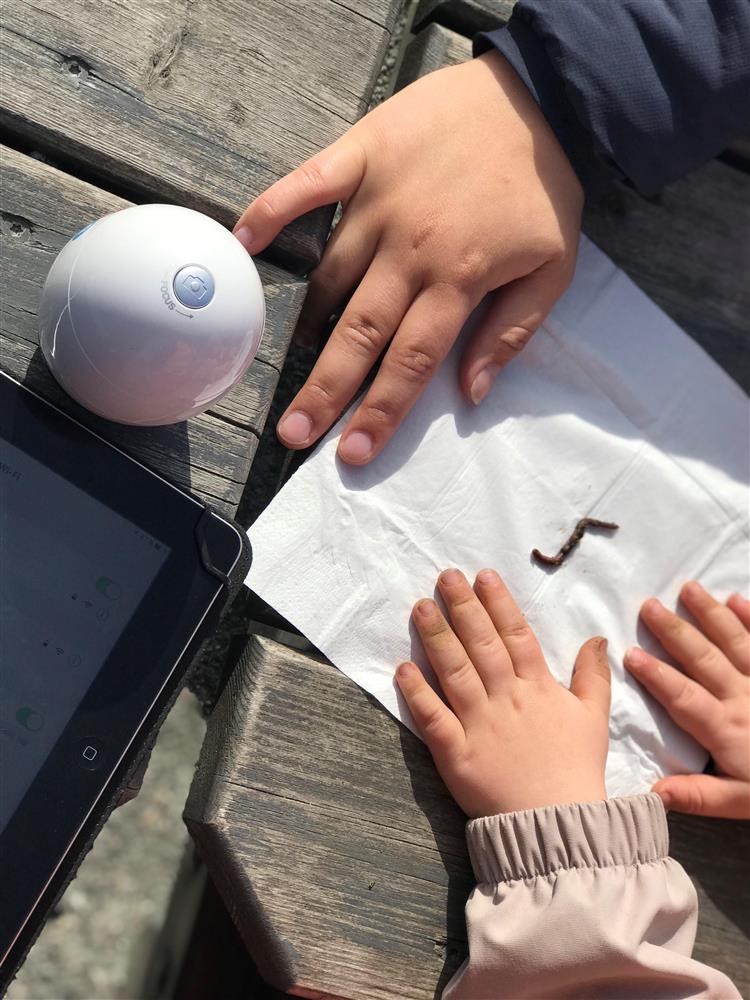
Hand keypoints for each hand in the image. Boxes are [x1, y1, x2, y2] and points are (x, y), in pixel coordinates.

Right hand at [234, 52, 581, 464]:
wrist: (539, 96)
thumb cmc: (544, 187)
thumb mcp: (555, 268)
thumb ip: (511, 333)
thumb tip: (472, 393)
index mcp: (459, 278)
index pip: (411, 363)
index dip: (380, 412)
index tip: (352, 452)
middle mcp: (411, 248)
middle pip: (360, 332)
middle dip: (326, 390)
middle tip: (294, 433)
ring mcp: (379, 200)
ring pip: (330, 274)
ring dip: (310, 325)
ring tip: (294, 366)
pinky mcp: (360, 156)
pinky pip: (306, 185)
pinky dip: (272, 211)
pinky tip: (242, 241)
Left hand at [394, 568, 608, 816]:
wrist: (559, 825)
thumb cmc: (576, 769)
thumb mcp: (594, 718)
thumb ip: (593, 675)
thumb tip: (598, 637)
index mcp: (538, 688)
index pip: (516, 635)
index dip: (498, 603)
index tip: (482, 575)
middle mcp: (506, 699)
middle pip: (482, 644)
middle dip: (463, 607)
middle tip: (445, 576)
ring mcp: (479, 725)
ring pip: (455, 672)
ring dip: (437, 638)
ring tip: (421, 607)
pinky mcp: (456, 754)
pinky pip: (433, 719)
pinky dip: (418, 694)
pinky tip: (403, 668)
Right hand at [625, 583, 749, 819]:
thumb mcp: (742, 803)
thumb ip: (698, 795)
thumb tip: (652, 792)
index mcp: (727, 729)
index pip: (683, 697)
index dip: (656, 675)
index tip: (630, 653)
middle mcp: (744, 697)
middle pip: (704, 659)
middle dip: (675, 632)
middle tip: (649, 605)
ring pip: (735, 641)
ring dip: (710, 614)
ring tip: (688, 588)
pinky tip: (736, 598)